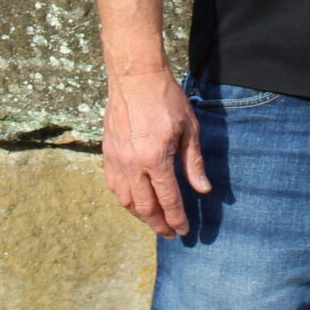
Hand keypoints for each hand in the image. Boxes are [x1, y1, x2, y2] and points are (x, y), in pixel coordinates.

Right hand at [102, 69, 210, 237]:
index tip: (184, 231)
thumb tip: (202, 189)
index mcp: (155, 158)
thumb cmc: (166, 98)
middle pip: (145, 206)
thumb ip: (194, 162)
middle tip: (169, 234)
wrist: (135, 76)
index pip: (168, 199)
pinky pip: (112, 185)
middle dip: (159, 224)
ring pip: (125, 200)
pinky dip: (124, 199)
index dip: (177, 218)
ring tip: (153, 221)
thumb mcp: (189, 129)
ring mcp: (117, 158)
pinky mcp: (107, 151)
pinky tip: (133, 202)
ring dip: (140, 215)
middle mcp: (132, 163)